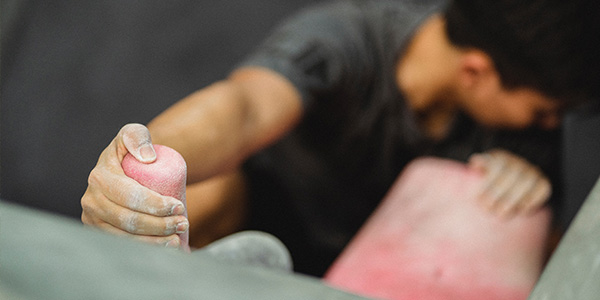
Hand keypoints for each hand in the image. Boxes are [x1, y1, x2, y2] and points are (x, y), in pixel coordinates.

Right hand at [81, 123, 188, 247]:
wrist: (127, 168)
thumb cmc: (133, 150)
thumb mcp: (134, 134)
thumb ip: (138, 136)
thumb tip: (147, 158)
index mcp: (99, 178)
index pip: (130, 196)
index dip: (156, 204)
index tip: (178, 206)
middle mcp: (91, 201)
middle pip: (129, 220)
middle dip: (159, 225)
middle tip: (183, 223)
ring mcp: (93, 220)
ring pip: (126, 237)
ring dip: (154, 242)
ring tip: (177, 238)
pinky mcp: (100, 233)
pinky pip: (123, 246)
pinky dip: (145, 250)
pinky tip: (164, 249)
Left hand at [468, 149, 551, 217]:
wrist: (508, 193)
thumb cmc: (486, 187)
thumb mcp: (476, 176)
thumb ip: (477, 168)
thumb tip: (476, 160)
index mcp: (499, 157)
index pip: (495, 166)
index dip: (487, 183)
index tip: (477, 198)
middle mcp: (517, 162)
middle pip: (510, 176)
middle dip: (498, 194)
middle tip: (488, 209)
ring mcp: (531, 171)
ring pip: (526, 183)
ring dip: (513, 200)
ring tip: (501, 214)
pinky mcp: (543, 182)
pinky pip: (543, 189)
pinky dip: (533, 200)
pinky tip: (522, 212)